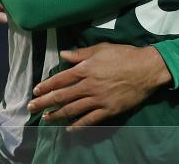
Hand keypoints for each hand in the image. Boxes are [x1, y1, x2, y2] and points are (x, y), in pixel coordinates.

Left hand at [27, 43, 170, 128]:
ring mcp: (98, 99)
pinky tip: (69, 129)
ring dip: (57, 115)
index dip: (46, 86)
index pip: (60, 79)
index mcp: (85, 69)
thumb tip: (63, 54)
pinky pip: (90, 120)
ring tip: (47, 119)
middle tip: (32, 107)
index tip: (36, 91)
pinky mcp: (108, 110)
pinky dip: (78, 125)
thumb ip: (81, 53)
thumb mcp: (101, 48)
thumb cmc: (124, 55)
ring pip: (73, 109)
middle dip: (45, 103)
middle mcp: (88, 85)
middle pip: (62, 96)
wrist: (146, 69)